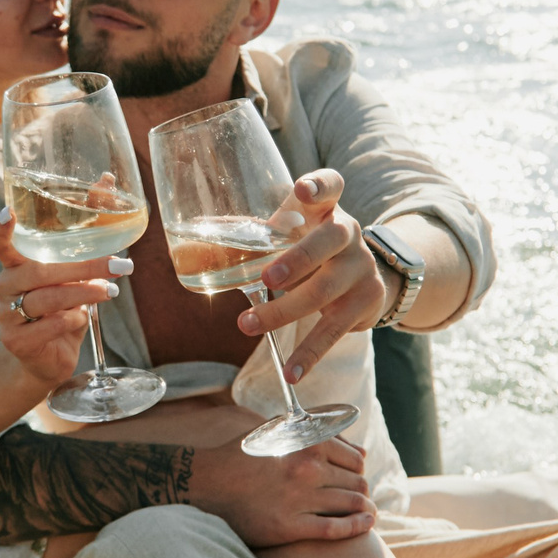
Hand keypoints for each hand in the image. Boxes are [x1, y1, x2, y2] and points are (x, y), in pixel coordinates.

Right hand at [0, 208, 122, 388]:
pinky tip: (83, 317)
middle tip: (120, 264)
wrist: (48, 358)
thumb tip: (107, 180)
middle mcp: (6, 286)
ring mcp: (7, 315)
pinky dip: (71, 320)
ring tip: (112, 291)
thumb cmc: (63, 305)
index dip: (0, 229)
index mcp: (16, 264)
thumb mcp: (77, 267)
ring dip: (84, 293)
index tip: (8, 213)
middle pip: (37, 272)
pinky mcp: (16, 341)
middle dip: (82, 266)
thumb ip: (88, 227)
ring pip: (45, 299)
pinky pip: (47, 326)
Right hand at [187, 432, 375, 547]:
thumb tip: (350, 437)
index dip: (359, 468)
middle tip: (360, 496)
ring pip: (351, 503)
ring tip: (367, 511)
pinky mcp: (290, 526)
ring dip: (364, 508)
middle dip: (362, 489)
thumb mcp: (275, 430)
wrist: (207, 482)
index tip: (355, 475)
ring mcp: (300, 499)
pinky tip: (366, 524)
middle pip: (357, 482)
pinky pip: (335, 529)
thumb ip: (312, 429)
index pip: (355, 458)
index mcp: (307, 444)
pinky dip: (357, 526)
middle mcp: (308, 470)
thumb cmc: (241, 455)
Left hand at [235, 169, 391, 381]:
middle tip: (266, 278)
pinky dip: (310, 354)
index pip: (330, 185)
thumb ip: (257, 237)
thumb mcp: (293, 233)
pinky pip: (334, 331)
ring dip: (285, 311)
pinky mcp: (365, 303)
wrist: (369, 276)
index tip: (302, 189)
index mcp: (326, 209)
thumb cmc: (312, 248)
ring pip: (326, 290)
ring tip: (248, 325)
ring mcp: (361, 268)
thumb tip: (188, 253)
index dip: (319, 185)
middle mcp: (349, 233)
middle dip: (298, 259)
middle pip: (330, 239)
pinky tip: (291, 372)